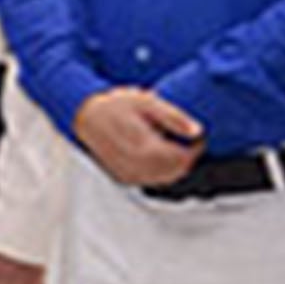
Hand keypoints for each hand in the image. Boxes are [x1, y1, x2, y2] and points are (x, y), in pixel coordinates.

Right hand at [74, 86, 203, 188]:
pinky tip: (161, 157)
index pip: (182, 157)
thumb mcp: (148, 102)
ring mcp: (128, 173)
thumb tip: (197, 131)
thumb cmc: (116, 106)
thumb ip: (174, 117)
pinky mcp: (123, 177)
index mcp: (144, 146)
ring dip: (176, 166)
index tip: (198, 136)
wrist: (86, 116)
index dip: (195, 148)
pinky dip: (162, 172)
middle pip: (175, 170)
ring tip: (175, 147)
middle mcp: (135, 164)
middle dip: (187, 158)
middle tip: (189, 141)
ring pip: (164, 178)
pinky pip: (151, 180)